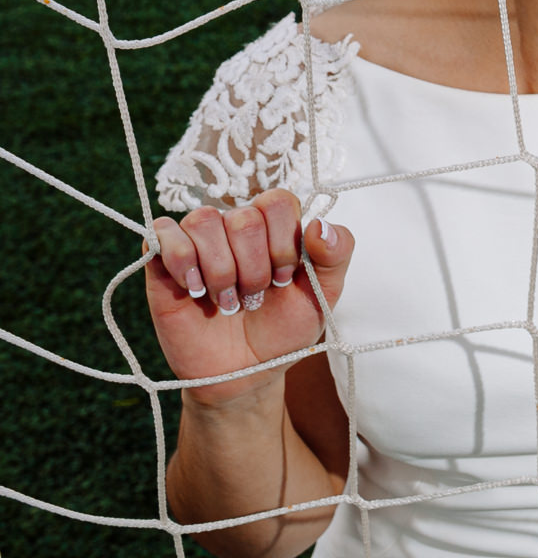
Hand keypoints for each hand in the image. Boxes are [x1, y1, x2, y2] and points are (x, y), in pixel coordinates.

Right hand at [144, 189, 353, 405]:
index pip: (278, 202)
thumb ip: (335, 255)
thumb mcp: (322, 296)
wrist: (243, 373)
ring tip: (225, 300)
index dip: (282, 242)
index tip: (283, 280)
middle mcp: (235, 226)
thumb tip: (319, 224)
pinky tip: (194, 289)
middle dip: (254, 267)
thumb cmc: (284, 330)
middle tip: (253, 297)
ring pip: (204, 220)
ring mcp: (199, 241)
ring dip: (219, 269)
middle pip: (243, 217)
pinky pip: (162, 233)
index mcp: (275, 226)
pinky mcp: (163, 261)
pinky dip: (181, 259)